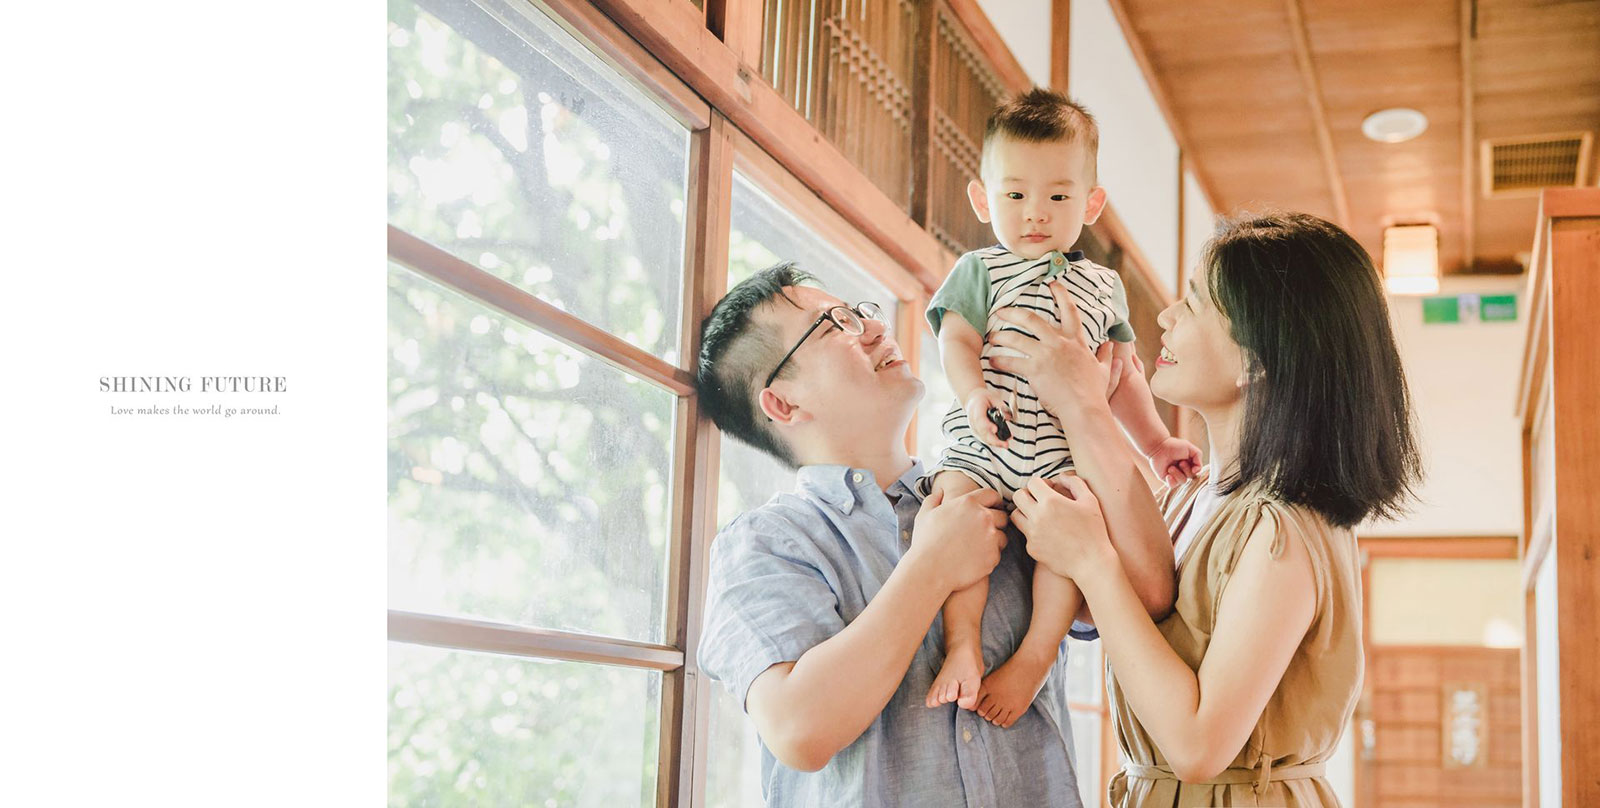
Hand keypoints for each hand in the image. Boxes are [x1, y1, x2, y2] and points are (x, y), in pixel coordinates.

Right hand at [909, 486, 1008, 592]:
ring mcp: (991, 536)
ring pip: (1002, 536)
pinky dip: (989, 556)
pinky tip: (976, 559)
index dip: (993, 501)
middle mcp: (983, 516)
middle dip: (996, 522)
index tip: (992, 508)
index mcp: (968, 502)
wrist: (929, 570)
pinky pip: (997, 553)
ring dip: (994, 540)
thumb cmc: (925, 542)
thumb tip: (940, 492)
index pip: (992, 495)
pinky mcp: (993, 555)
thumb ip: (934, 499)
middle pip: (1002, 516)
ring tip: (980, 547)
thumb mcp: (924, 515)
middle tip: (986, 530)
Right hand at [964, 388, 1012, 448]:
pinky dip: (993, 442)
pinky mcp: (976, 432)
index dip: (987, 425)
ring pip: (983, 438)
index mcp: (976, 408)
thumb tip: (1008, 417)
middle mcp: (972, 420)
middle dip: (994, 440)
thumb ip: (1002, 407)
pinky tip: (1001, 443)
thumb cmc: (984, 399)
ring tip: (1006, 444)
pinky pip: (984, 439)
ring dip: (994, 443)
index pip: (980, 419)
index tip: (995, 429)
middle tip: (1005, 444)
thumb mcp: (993, 397)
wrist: (973, 400)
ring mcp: (973, 427)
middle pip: (982, 432)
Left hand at [988, 281, 1121, 419]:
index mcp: (1076, 341)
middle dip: (1014, 312)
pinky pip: (1011, 362)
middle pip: (1032, 319)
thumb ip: (1106, 356)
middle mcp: (1059, 343)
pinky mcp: (1034, 370)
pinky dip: (1000, 361)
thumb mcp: (1104, 371)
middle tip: (1001, 310)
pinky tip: (992, 361)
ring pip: (1017, 338)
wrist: (1084, 408)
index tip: (1052, 283)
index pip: (1069, 311)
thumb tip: (1112, 345)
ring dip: (1001, 336)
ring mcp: (1046, 355)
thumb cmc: (1093, 392)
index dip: (1061, 294)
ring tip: (992, 336)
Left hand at [1010, 476, 1115, 579]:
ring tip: (1038, 515)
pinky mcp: (1031, 548)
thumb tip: (1061, 477)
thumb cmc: (1094, 531)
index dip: (1041, 483)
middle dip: (1028, 495)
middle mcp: (1037, 516)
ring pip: (1015, 515)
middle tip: (1039, 500)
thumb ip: (1075, 483)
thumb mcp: (1090, 501)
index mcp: (1051, 501)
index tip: (1049, 489)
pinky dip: (1032, 532)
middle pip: (1018, 496)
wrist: (1091, 563)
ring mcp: (1032, 533)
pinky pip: (1025, 534)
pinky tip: (1046, 534)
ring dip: (1024, 512)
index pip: (1032, 483)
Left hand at [1146, 437, 1201, 487]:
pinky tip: (1168, 475)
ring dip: (1178, 474)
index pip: (1196, 471)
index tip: (1190, 464)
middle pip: (1191, 477)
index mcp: (1190, 463)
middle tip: (1180, 462)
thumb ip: (1198, 457)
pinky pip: (1172, 485)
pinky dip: (1171, 481)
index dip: (1195, 469)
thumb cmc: (1174, 446)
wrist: (1159, 447)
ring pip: (1182, 481)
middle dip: (1186, 469)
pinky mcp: (1167, 478)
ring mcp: (1175, 475)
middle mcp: (1183, 470)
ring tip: (1170, 467)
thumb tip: (1197, 470)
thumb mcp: (1190, 448)